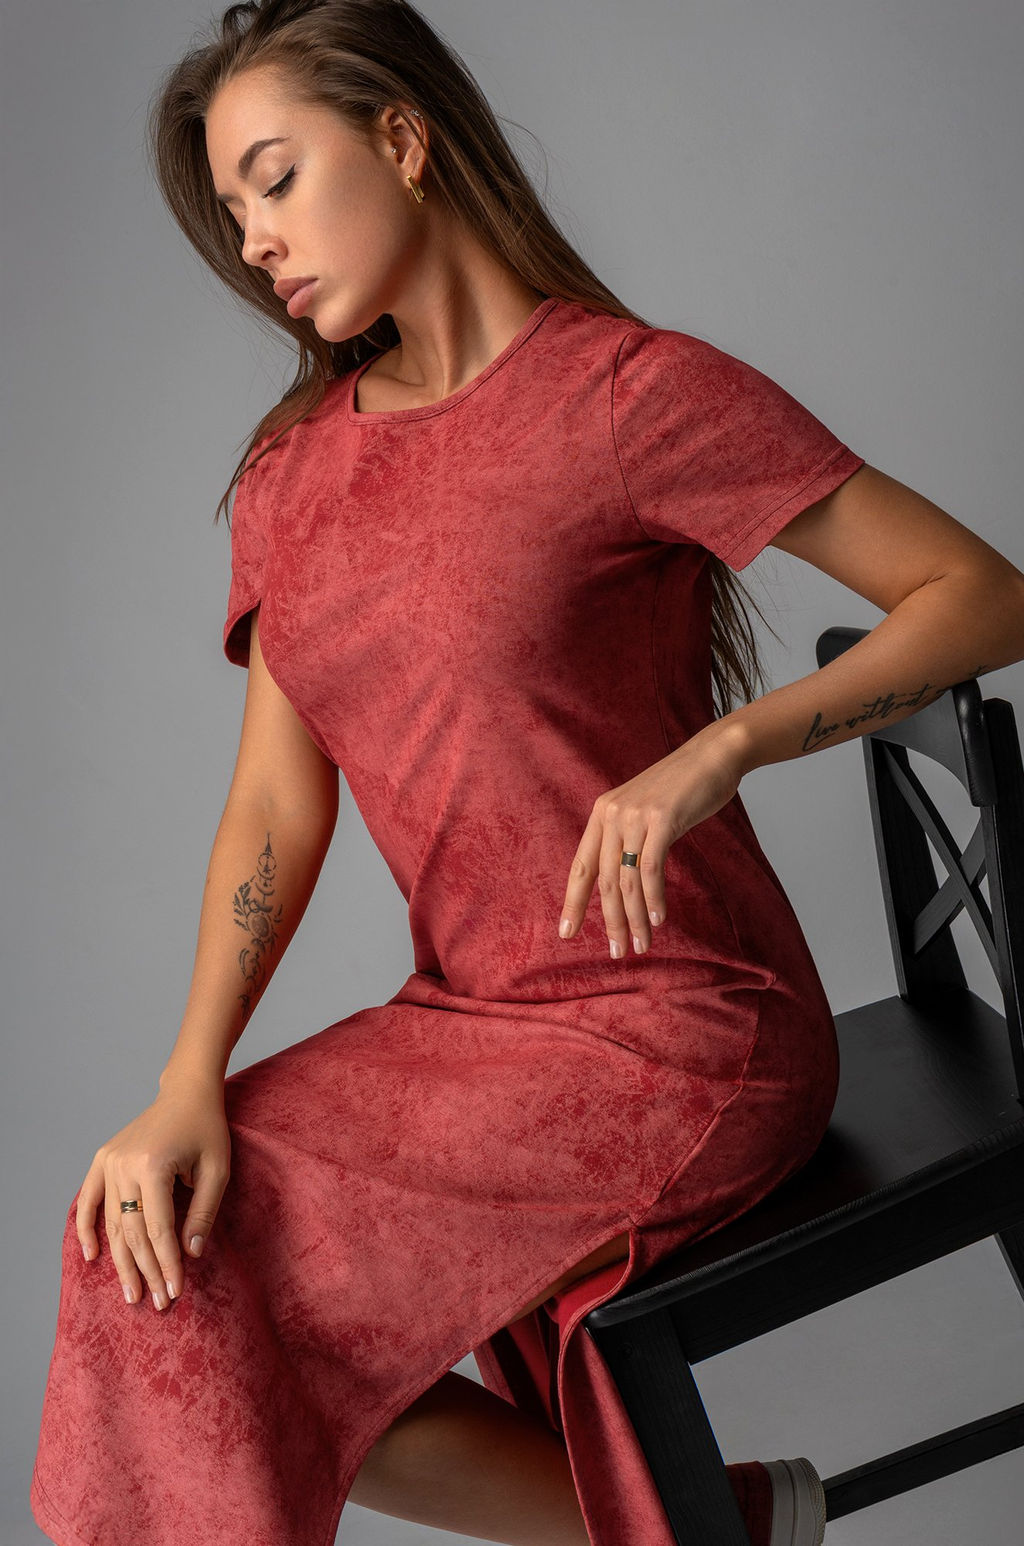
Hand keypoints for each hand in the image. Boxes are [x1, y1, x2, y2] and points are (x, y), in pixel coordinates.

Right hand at [75, 1078, 231, 1310]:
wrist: (185, 1093)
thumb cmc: (206, 1129)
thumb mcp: (217, 1169)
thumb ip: (203, 1212)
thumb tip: (190, 1255)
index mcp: (153, 1166)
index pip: (158, 1229)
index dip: (167, 1264)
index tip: (176, 1291)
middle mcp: (124, 1165)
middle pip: (133, 1232)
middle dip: (146, 1270)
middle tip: (157, 1302)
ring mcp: (109, 1162)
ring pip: (112, 1223)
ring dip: (121, 1261)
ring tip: (131, 1292)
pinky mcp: (102, 1159)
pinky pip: (88, 1200)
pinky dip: (86, 1229)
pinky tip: (93, 1256)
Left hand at [557, 726, 745, 957]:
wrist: (712, 756)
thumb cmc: (681, 788)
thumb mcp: (643, 811)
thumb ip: (627, 838)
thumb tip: (622, 880)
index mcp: (602, 813)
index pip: (581, 866)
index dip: (573, 902)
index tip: (567, 933)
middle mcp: (612, 814)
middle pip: (605, 880)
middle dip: (609, 921)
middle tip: (618, 952)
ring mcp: (636, 816)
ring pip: (627, 879)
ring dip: (633, 918)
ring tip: (641, 945)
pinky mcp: (662, 819)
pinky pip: (651, 868)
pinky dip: (653, 898)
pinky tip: (656, 919)